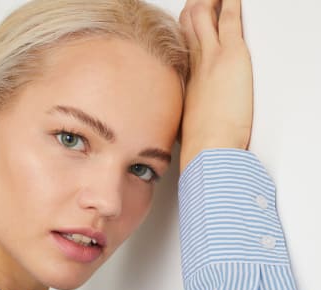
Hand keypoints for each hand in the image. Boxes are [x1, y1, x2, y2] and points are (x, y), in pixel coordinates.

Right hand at [179, 0, 252, 171]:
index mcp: (186, 82)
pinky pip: (229, 18)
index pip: (184, 48)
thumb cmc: (202, 147)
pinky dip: (231, 2)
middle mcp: (194, 65)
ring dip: (209, 2)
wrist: (208, 149)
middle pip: (188, 26)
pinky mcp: (230, 55)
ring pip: (202, 16)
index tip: (189, 28)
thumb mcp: (189, 132)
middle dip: (195, 10)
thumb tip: (190, 135)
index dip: (186, 33)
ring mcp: (210, 57)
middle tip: (202, 3)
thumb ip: (189, 124)